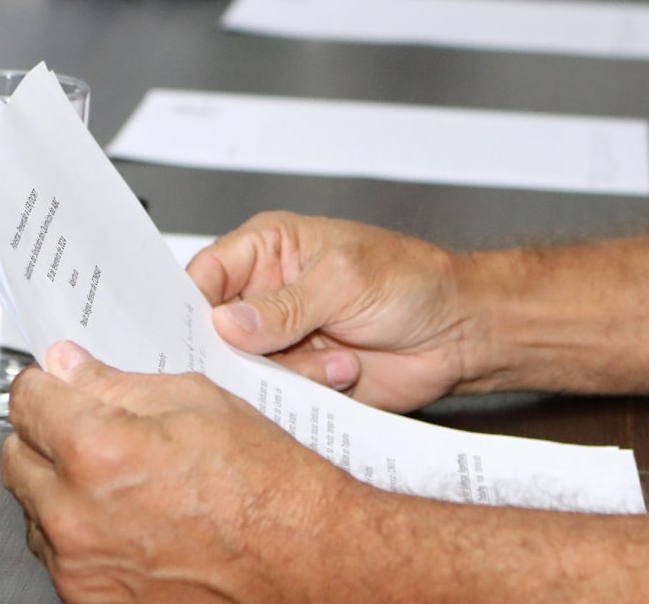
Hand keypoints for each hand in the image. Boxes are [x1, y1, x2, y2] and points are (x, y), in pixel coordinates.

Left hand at [3, 341, 354, 603]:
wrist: (301, 560)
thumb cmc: (264, 486)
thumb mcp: (197, 401)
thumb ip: (117, 384)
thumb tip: (70, 368)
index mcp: (97, 450)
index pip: (27, 399)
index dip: (48, 384)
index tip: (61, 385)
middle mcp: (75, 514)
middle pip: (17, 457)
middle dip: (47, 436)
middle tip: (91, 428)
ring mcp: (79, 566)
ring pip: (35, 510)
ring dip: (61, 489)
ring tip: (122, 482)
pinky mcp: (90, 600)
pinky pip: (59, 557)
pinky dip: (81, 536)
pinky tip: (127, 522)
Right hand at [188, 212, 482, 411]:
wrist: (458, 333)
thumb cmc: (413, 282)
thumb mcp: (345, 279)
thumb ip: (284, 304)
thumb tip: (226, 323)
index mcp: (269, 250)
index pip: (204, 275)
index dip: (189, 306)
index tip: (197, 334)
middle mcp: (267, 296)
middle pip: (213, 332)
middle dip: (236, 350)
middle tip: (267, 354)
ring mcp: (281, 342)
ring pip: (243, 372)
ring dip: (288, 372)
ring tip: (340, 354)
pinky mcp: (300, 381)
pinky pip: (276, 398)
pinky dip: (307, 392)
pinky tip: (345, 370)